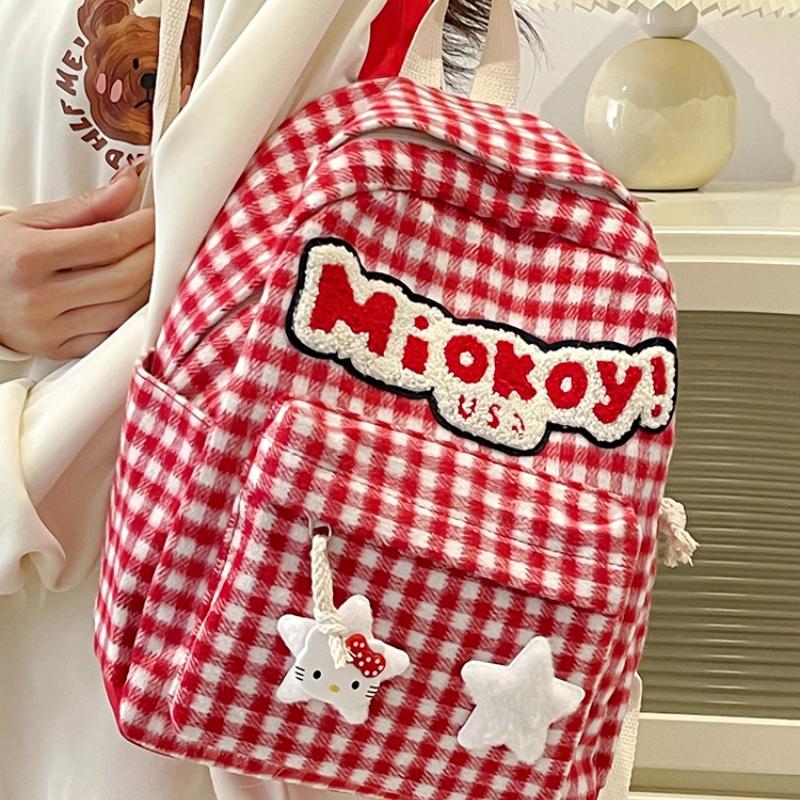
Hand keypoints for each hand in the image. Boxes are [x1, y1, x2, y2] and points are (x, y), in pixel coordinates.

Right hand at [0, 167, 154, 359]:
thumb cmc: (2, 252)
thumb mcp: (33, 220)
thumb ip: (87, 205)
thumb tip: (130, 183)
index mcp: (29, 257)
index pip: (108, 242)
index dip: (142, 228)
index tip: (155, 217)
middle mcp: (39, 298)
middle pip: (123, 279)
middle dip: (153, 256)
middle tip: (162, 240)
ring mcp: (50, 330)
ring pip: (123, 311)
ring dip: (149, 286)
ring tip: (153, 264)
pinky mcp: (60, 351)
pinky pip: (112, 334)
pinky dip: (132, 313)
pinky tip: (137, 293)